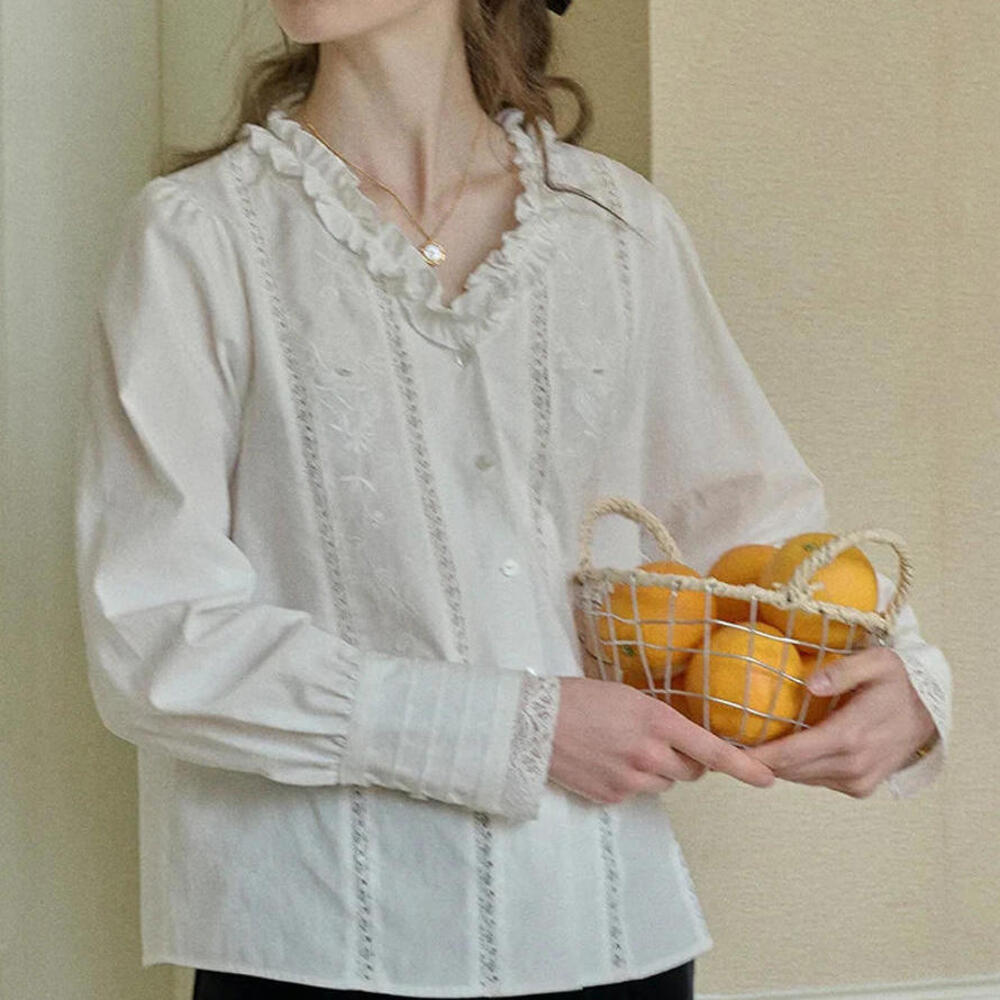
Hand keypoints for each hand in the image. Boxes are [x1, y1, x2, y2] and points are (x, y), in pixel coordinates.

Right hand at [548, 677, 774, 804]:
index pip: (713, 751)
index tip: (769, 778)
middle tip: (658, 742)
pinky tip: (605, 761)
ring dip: (656, 771)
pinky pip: (636, 793)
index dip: (745, 768)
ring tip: (623, 748)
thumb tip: (685, 737)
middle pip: (691, 772)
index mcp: (657, 722)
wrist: (532, 723)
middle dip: (684, 760)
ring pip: (664, 783)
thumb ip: (660, 718)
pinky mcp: (612, 797)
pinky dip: (628, 780)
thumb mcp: (628, 696)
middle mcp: (650, 755)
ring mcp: (631, 780)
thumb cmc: (579, 697)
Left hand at [743, 646, 937, 797]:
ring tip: (745, 748)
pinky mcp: (859, 788)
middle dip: (757, 762)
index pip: (791, 754)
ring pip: (801, 778)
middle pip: (790, 770)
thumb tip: (808, 683)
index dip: (757, 755)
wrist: (929, 715)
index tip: (727, 748)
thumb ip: (843, 670)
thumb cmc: (898, 683)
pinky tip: (782, 751)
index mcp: (849, 736)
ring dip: (775, 766)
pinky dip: (798, 769)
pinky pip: (817, 780)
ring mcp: (857, 781)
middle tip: (725, 746)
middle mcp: (852, 765)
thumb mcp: (877, 663)